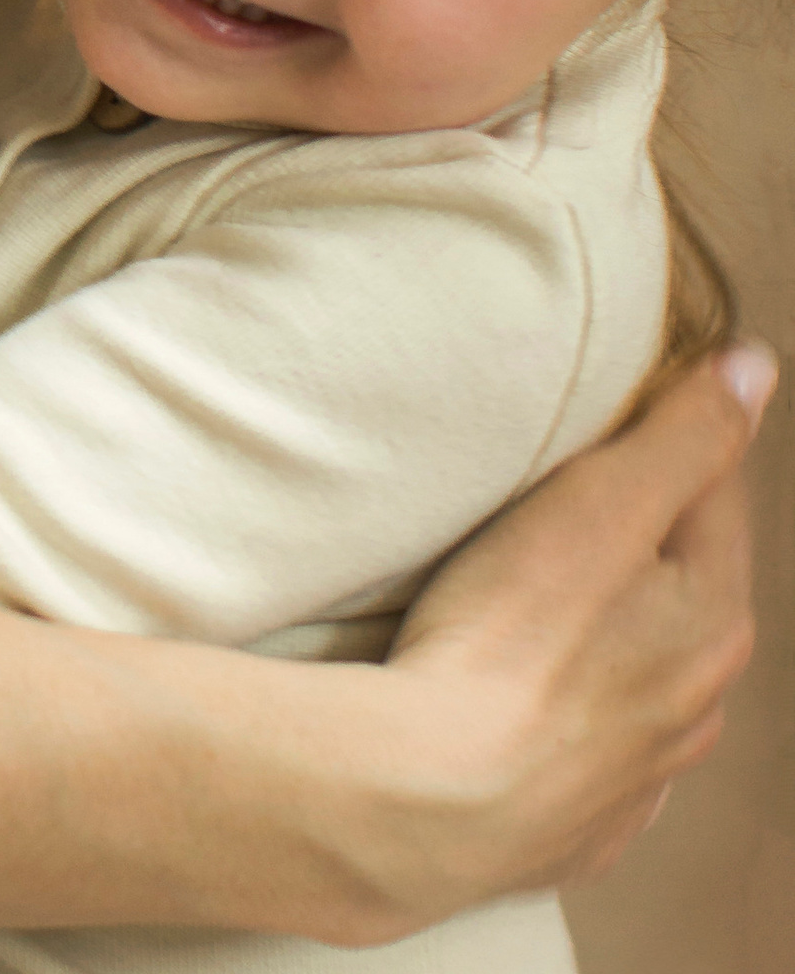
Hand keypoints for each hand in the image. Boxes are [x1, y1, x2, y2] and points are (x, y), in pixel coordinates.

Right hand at [372, 344, 770, 908]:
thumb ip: (684, 435)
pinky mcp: (576, 823)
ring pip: (640, 675)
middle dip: (630, 540)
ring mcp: (641, 773)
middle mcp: (697, 702)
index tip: (601, 413)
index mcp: (713, 618)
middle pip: (678, 587)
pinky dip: (567, 717)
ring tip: (531, 602)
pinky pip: (589, 752)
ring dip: (604, 635)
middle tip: (551, 500)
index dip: (662, 438)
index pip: (713, 492)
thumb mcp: (599, 506)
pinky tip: (526, 705)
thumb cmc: (510, 638)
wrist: (435, 798)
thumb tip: (757, 369)